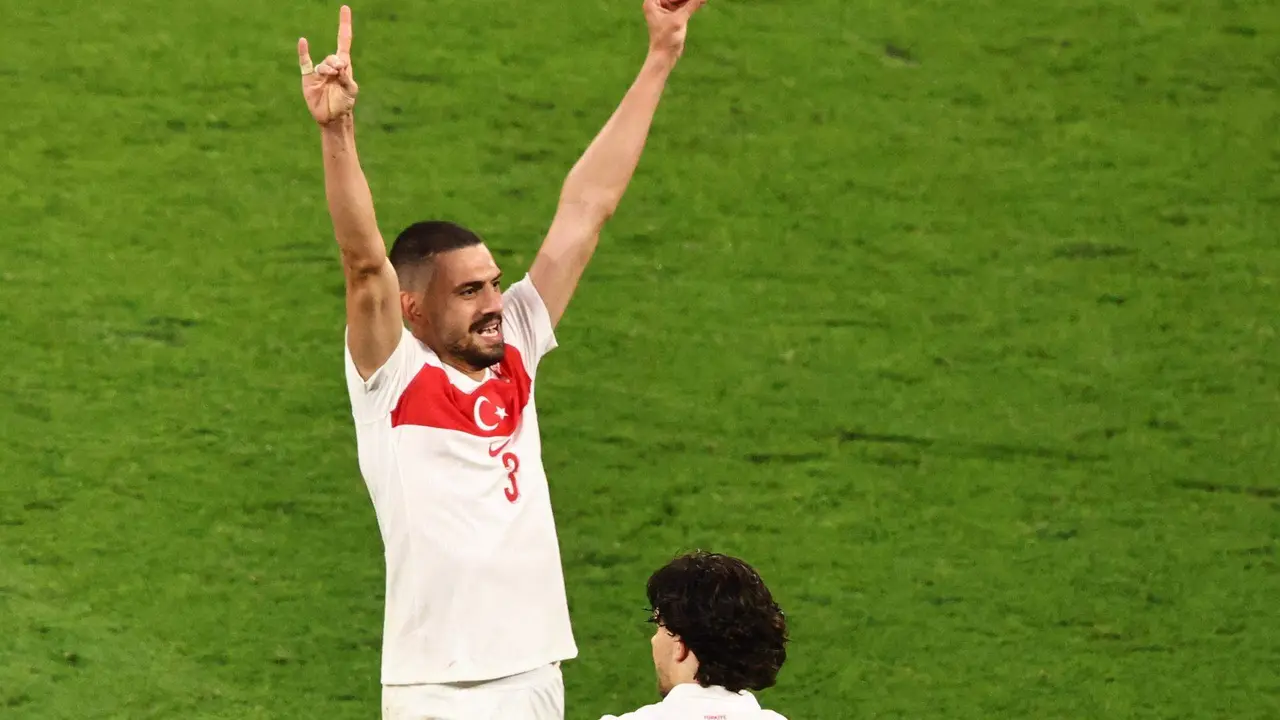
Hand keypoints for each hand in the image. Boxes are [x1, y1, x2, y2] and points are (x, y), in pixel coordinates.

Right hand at [298, 5, 357, 125]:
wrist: (333, 117)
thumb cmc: (345, 103)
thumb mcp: (350, 90)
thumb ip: (346, 77)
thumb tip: (339, 65)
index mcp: (344, 66)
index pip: (344, 40)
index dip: (344, 25)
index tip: (345, 8)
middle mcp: (331, 66)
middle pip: (333, 57)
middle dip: (336, 63)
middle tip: (338, 71)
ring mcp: (319, 72)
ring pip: (323, 64)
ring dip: (327, 69)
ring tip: (330, 76)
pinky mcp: (308, 78)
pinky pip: (305, 62)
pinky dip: (303, 52)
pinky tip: (303, 41)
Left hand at [644, 0, 706, 58]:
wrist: (665, 56)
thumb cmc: (666, 38)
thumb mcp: (679, 20)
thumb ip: (691, 5)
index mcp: (652, 2)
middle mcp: (658, 4)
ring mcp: (666, 10)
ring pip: (681, 0)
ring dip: (691, 1)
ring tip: (703, 0)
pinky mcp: (673, 16)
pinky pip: (684, 7)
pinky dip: (692, 5)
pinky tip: (702, 2)